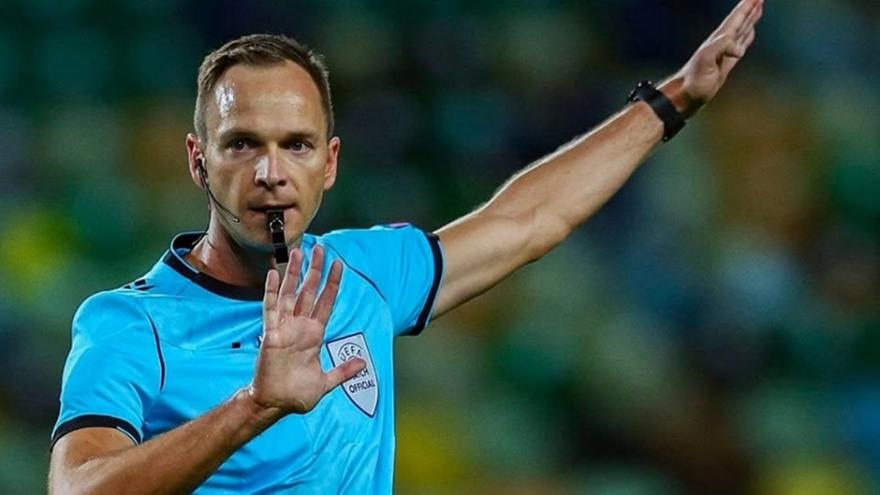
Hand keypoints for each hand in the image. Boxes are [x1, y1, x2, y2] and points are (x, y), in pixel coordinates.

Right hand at [248, 245, 364, 416]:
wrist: (275, 404)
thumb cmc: (297, 395)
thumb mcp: (326, 382)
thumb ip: (343, 371)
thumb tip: (363, 363)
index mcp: (315, 335)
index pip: (326, 303)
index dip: (332, 284)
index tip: (339, 265)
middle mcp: (300, 327)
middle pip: (309, 292)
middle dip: (315, 270)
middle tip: (320, 248)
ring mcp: (285, 328)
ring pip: (290, 294)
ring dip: (294, 274)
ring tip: (298, 252)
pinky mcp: (270, 334)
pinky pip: (270, 309)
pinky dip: (271, 292)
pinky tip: (272, 275)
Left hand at [667, 0, 763, 116]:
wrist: (686, 96)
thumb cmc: (693, 80)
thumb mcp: (706, 60)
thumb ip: (722, 47)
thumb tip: (739, 48)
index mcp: (718, 39)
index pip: (735, 18)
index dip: (746, 7)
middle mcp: (722, 43)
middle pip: (740, 21)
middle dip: (750, 9)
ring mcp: (724, 53)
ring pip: (741, 31)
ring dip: (750, 20)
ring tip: (757, 9)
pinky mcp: (726, 64)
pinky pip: (740, 45)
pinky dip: (747, 37)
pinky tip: (749, 33)